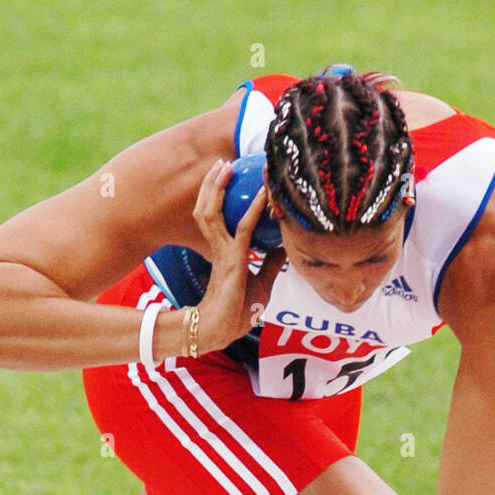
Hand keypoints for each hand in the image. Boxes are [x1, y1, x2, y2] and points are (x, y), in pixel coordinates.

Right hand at [191, 158, 285, 353]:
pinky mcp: (233, 260)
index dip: (220, 197)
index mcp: (223, 252)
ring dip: (218, 188)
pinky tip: (263, 193)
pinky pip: (243, 228)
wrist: (223, 331)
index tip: (230, 178)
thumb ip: (271, 262)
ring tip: (225, 166)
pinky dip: (255, 208)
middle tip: (222, 163)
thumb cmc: (239, 312)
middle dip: (212, 184)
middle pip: (208, 208)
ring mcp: (223, 252)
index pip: (218, 218)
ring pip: (212, 212)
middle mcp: (220, 248)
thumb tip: (286, 245)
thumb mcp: (262, 283)